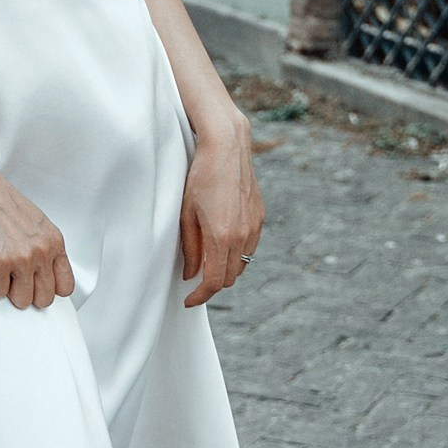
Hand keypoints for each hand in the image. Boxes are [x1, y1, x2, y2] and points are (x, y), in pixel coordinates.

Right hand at [0, 147, 75, 309]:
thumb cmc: (3, 202)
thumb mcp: (37, 224)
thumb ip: (45, 248)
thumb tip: (44, 277)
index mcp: (55, 242)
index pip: (65, 287)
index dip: (49, 288)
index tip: (36, 284)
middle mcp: (42, 252)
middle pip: (44, 299)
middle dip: (28, 293)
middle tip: (14, 279)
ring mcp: (22, 258)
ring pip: (22, 301)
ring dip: (9, 290)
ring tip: (1, 271)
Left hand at [178, 111, 263, 307]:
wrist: (227, 147)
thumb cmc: (201, 176)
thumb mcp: (187, 213)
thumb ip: (190, 247)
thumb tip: (190, 274)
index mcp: (222, 237)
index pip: (214, 281)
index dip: (200, 296)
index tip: (189, 300)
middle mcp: (243, 236)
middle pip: (230, 277)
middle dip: (212, 284)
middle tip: (195, 281)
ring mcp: (255, 227)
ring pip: (242, 264)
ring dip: (226, 269)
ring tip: (207, 261)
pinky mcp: (260, 217)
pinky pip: (250, 247)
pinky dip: (237, 253)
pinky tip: (223, 242)